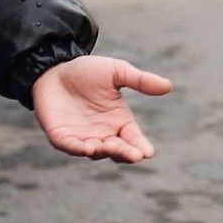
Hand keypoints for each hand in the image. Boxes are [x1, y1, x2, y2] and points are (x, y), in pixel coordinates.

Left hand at [32, 56, 173, 161]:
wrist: (54, 68)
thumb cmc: (87, 71)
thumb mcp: (116, 71)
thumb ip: (140, 80)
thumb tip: (168, 86)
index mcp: (119, 121)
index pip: (134, 139)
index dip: (141, 146)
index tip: (148, 152)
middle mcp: (103, 133)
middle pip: (118, 151)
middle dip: (126, 153)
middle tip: (134, 154)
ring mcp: (83, 138)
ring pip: (97, 152)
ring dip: (105, 152)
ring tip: (110, 146)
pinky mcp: (63, 137)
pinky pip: (72, 147)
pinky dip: (80, 150)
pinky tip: (88, 148)